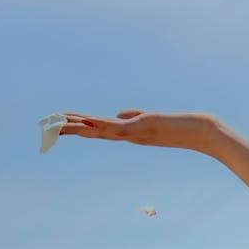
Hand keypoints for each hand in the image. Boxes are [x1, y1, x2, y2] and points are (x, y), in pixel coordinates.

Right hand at [56, 110, 220, 153]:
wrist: (201, 132)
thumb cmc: (179, 127)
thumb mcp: (151, 119)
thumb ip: (134, 116)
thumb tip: (119, 114)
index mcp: (128, 132)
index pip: (97, 129)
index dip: (78, 126)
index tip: (58, 124)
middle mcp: (128, 135)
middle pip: (93, 131)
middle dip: (70, 129)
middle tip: (46, 128)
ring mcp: (134, 132)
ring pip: (100, 130)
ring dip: (79, 127)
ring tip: (58, 124)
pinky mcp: (143, 128)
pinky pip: (117, 126)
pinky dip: (101, 124)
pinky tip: (86, 121)